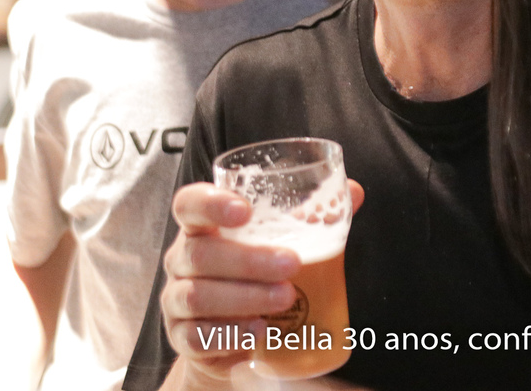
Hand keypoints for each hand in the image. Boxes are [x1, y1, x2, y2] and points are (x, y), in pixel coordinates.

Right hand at [160, 181, 364, 386]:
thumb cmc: (257, 273)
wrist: (232, 333)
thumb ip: (313, 214)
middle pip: (200, 254)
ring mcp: (176, 300)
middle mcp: (182, 259)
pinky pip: (196, 336)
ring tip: (287, 298)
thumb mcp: (282, 241)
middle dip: (248, 260)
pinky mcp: (182, 338)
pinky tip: (259, 331)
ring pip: (197, 296)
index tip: (244, 211)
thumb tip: (354, 191)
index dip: (210, 204)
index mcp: (203, 227)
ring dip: (244, 297)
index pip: (189, 204)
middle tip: (292, 264)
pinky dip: (229, 334)